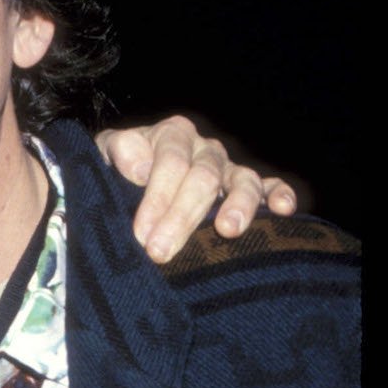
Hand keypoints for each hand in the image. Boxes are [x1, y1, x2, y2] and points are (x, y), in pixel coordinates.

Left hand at [97, 116, 297, 263]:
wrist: (124, 180)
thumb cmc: (114, 172)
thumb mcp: (103, 155)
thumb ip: (116, 151)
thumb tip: (138, 169)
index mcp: (171, 135)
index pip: (170, 162)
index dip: (156, 198)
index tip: (142, 234)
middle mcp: (203, 149)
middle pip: (202, 178)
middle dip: (181, 216)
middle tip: (161, 252)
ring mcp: (228, 169)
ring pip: (241, 180)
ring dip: (237, 205)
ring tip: (228, 231)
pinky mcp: (248, 188)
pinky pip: (270, 187)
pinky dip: (280, 195)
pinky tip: (284, 210)